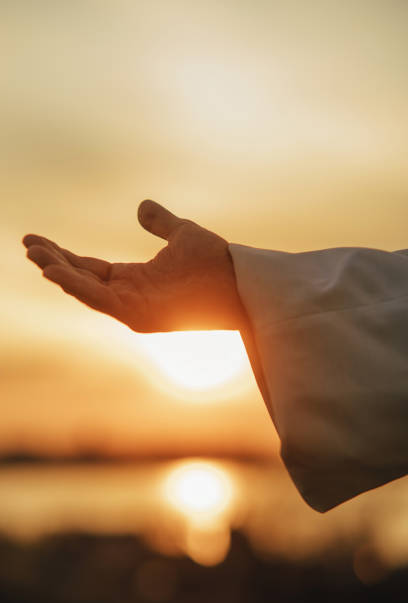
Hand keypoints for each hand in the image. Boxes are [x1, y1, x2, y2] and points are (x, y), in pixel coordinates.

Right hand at [23, 200, 246, 331]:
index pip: (91, 268)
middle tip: (27, 244)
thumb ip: (160, 222)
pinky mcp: (140, 315)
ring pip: (87, 291)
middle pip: (83, 279)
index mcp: (136, 279)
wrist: (242, 280)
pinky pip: (102, 301)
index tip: (38, 240)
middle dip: (54, 262)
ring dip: (60, 273)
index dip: (64, 255)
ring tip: (34, 254)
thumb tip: (141, 206)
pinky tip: (56, 270)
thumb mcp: (182, 234)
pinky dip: (78, 286)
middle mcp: (131, 296)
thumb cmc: (217, 261)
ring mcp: (134, 308)